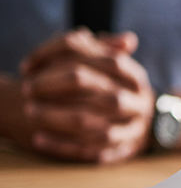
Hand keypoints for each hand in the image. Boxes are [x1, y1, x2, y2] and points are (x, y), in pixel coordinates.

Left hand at [18, 28, 154, 162]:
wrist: (145, 124)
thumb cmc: (116, 89)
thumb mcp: (112, 66)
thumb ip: (97, 50)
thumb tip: (83, 34)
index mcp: (136, 77)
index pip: (103, 59)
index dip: (64, 60)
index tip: (29, 65)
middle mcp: (139, 103)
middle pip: (100, 92)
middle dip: (58, 88)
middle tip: (28, 89)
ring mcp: (133, 130)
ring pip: (95, 125)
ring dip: (59, 119)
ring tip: (31, 112)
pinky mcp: (122, 152)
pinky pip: (92, 152)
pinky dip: (64, 146)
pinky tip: (40, 139)